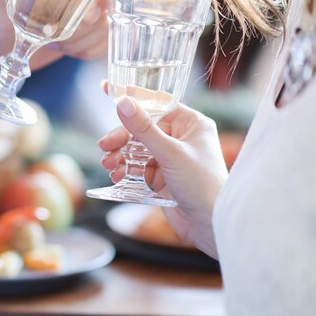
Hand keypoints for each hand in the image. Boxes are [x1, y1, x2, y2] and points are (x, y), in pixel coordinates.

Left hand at [0, 0, 107, 68]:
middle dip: (84, 28)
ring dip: (81, 41)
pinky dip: (86, 51)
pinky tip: (66, 49)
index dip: (96, 0)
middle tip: (57, 39)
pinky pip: (104, 41)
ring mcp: (87, 10)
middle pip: (105, 4)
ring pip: (104, 26)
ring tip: (55, 43)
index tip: (85, 17)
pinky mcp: (89, 32)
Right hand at [98, 87, 227, 258]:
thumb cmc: (202, 185)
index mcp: (191, 123)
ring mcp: (171, 157)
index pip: (157, 103)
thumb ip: (144, 128)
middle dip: (121, 136)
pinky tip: (116, 174)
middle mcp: (181, 137)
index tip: (108, 89)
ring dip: (120, 154)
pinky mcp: (162, 176)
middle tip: (104, 145)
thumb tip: (123, 102)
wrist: (210, 227)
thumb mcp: (170, 153)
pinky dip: (125, 168)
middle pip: (143, 127)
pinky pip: (138, 166)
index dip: (133, 98)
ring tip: (108, 164)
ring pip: (137, 147)